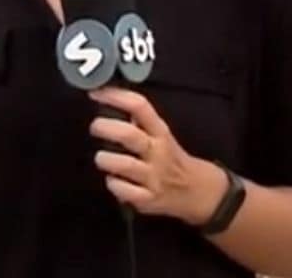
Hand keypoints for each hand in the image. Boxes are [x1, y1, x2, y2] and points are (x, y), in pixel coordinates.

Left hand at [88, 86, 227, 225]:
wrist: (196, 190)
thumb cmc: (170, 157)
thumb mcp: (161, 134)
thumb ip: (139, 121)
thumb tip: (109, 103)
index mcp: (160, 132)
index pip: (140, 107)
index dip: (116, 97)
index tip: (96, 93)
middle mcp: (158, 152)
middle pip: (129, 135)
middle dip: (106, 128)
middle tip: (95, 127)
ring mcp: (154, 177)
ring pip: (125, 165)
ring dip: (106, 159)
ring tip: (101, 157)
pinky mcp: (148, 199)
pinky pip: (125, 191)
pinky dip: (114, 184)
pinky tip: (112, 179)